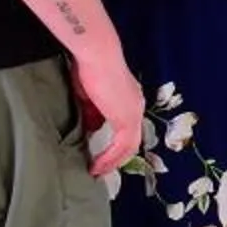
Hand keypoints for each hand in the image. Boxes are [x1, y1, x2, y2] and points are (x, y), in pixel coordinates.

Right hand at [71, 48, 144, 179]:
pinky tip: (96, 166)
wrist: (96, 54)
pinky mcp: (127, 119)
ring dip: (113, 161)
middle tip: (99, 169)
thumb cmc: (90, 68)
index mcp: (129, 100)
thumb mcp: (90, 96)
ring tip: (96, 172)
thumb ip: (93, 113)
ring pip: (129, 146)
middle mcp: (136, 107)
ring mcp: (134, 113)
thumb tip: (92, 128)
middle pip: (131, 140)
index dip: (114, 143)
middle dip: (115, 158)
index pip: (126, 128)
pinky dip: (110, 158)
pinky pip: (122, 146)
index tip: (98, 154)